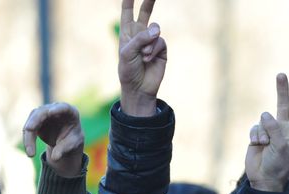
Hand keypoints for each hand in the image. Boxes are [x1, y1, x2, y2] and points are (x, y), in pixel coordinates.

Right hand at [23, 102, 84, 177]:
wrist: (66, 140)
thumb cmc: (73, 139)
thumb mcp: (73, 144)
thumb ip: (64, 148)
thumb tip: (54, 158)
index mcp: (70, 112)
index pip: (63, 107)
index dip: (57, 109)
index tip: (50, 112)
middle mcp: (55, 109)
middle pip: (42, 112)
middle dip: (34, 120)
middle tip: (29, 129)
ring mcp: (44, 113)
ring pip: (32, 121)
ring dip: (29, 136)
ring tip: (31, 154)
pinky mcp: (36, 121)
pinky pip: (29, 129)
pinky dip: (28, 140)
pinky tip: (30, 152)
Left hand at [119, 0, 166, 116]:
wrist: (139, 88)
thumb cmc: (128, 71)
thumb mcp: (127, 53)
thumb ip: (139, 39)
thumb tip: (156, 30)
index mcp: (127, 33)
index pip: (127, 12)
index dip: (129, 1)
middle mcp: (140, 34)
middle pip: (145, 13)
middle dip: (149, 2)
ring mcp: (151, 41)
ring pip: (155, 30)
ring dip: (149, 43)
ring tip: (143, 56)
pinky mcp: (161, 50)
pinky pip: (160, 41)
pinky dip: (154, 49)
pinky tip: (148, 59)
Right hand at [245, 74, 288, 191]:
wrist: (263, 179)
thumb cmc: (278, 166)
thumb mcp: (281, 149)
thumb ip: (275, 130)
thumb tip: (265, 113)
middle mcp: (282, 129)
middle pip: (283, 105)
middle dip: (282, 90)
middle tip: (281, 74)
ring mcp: (269, 131)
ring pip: (263, 120)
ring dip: (262, 132)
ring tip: (264, 145)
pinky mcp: (256, 135)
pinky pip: (254, 127)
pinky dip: (255, 136)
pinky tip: (257, 145)